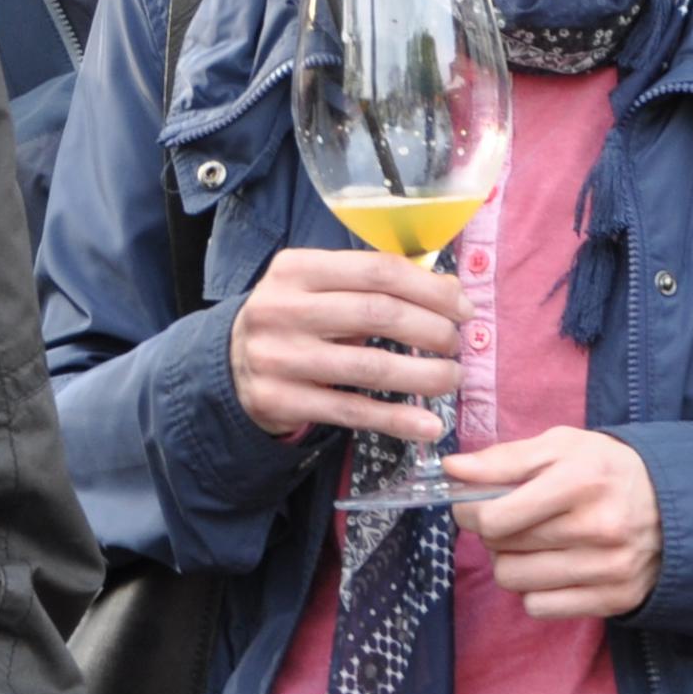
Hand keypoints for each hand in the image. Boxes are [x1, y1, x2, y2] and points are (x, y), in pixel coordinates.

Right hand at [227, 247, 464, 441]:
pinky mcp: (281, 401)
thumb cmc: (293, 320)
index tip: (462, 307)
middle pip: (377, 314)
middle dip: (432, 330)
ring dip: (425, 376)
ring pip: (370, 368)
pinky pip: (352, 412)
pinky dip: (398, 420)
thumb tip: (448, 289)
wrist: (230, 366)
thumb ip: (374, 285)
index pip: (377, 270)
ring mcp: (279, 357)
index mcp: (296, 268)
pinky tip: (428, 425)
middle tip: (457, 344)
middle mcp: (282, 309)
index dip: (429, 289)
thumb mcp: (319, 288)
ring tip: (451, 378)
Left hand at [452, 428, 662, 619]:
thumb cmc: (606, 470)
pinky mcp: (614, 599)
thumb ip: (504, 458)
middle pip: (500, 548)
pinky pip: (539, 607)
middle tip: (509, 521)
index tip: (473, 505)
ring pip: (514, 581)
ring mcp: (608, 568)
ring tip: (529, 544)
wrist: (675, 505)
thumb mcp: (562, 446)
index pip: (496, 517)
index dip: (470, 512)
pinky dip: (534, 590)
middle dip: (492, 533)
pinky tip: (551, 568)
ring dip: (510, 562)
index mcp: (581, 481)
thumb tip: (452, 469)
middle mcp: (598, 527)